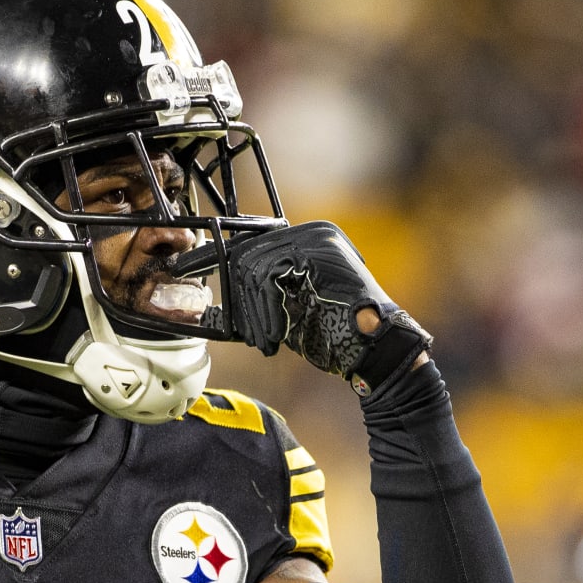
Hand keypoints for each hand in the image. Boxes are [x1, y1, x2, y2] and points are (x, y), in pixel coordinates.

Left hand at [220, 222, 431, 392]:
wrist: (375, 348)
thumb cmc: (336, 335)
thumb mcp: (288, 313)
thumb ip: (261, 298)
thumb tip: (222, 303)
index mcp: (306, 242)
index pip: (250, 247)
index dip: (223, 271)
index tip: (206, 292)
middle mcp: (311, 233)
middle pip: (248, 255)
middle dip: (240, 301)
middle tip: (247, 335)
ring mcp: (316, 238)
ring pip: (255, 267)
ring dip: (254, 313)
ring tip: (265, 341)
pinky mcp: (317, 253)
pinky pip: (270, 277)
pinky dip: (266, 311)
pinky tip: (275, 336)